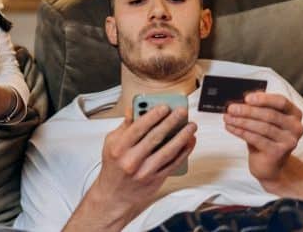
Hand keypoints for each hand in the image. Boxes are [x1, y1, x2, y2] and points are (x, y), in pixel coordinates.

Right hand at [65, 105, 196, 231]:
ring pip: (168, 151)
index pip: (138, 128)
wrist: (114, 195)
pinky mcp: (155, 180)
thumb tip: (135, 110)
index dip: (153, 115)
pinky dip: (183, 152)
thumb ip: (124, 127)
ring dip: (182, 137)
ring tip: (191, 126)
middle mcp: (131, 160)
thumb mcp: (111, 144)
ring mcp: (144, 171)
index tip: (165, 106)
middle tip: (182, 112)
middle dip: (171, 122)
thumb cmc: (113, 167)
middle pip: (155, 137)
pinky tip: (189, 142)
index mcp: (118, 148)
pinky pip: (173, 164)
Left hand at [224, 92, 302, 183]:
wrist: (268, 164)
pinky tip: (231, 128)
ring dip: (242, 121)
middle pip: (270, 115)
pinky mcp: (279, 152)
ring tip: (228, 118)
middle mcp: (295, 127)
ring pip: (263, 127)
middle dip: (247, 111)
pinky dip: (241, 132)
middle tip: (231, 108)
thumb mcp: (263, 120)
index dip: (264, 99)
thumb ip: (257, 108)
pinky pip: (257, 139)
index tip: (247, 98)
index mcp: (294, 114)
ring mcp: (289, 141)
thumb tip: (242, 99)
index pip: (281, 102)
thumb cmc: (265, 138)